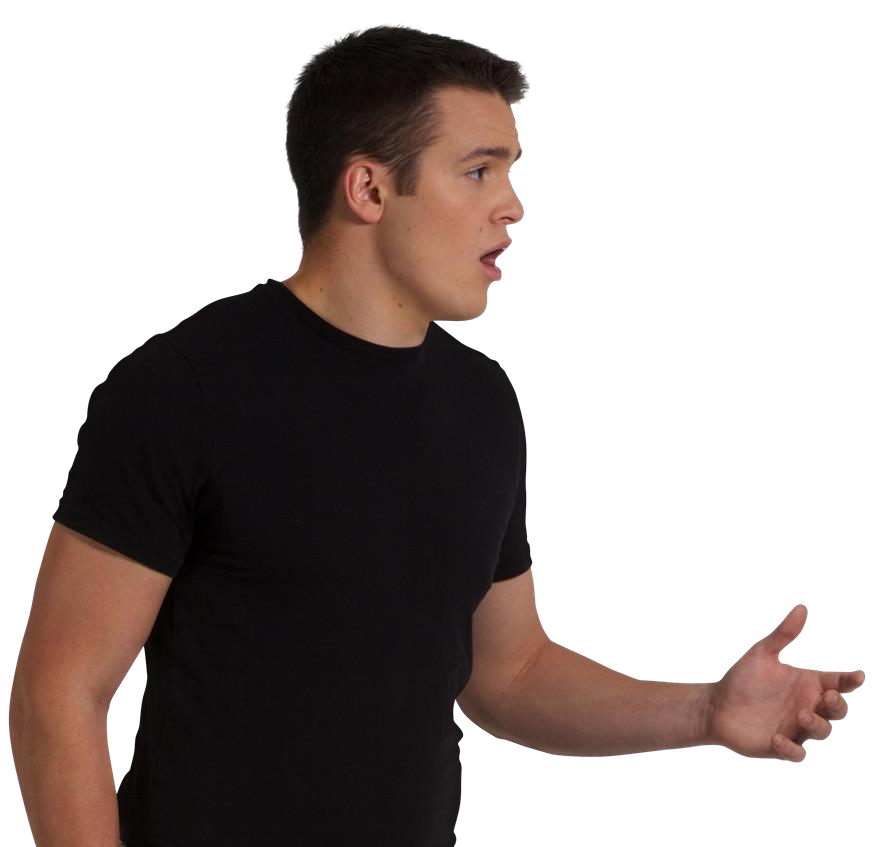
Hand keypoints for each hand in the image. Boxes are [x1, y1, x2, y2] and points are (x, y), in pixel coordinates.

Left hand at [706, 604, 864, 762]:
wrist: (716, 705)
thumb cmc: (743, 679)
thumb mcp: (762, 654)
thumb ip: (783, 634)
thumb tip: (801, 607)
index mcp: (807, 684)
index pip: (837, 682)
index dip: (849, 680)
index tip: (858, 675)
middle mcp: (807, 706)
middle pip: (837, 710)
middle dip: (838, 705)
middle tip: (827, 697)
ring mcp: (796, 728)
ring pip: (822, 732)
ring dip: (816, 724)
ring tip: (801, 713)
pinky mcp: (780, 746)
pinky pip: (795, 754)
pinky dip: (791, 749)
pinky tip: (776, 738)